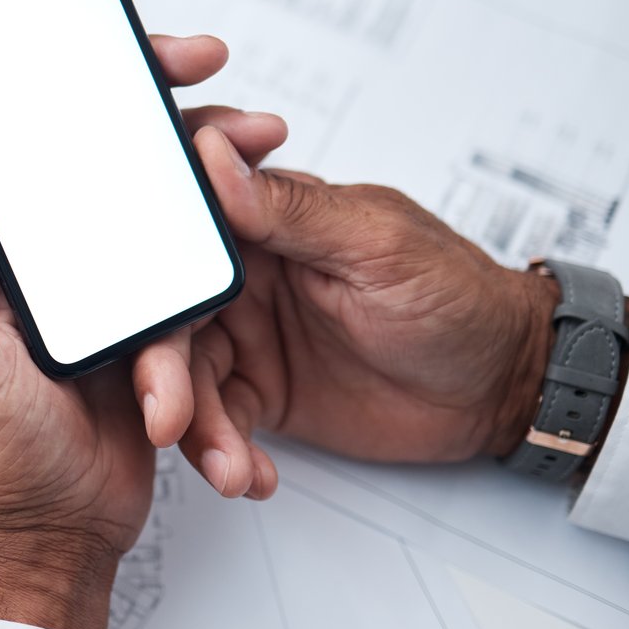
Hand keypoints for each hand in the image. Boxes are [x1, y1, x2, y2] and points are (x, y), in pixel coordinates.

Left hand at [0, 35, 285, 628]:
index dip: (91, 83)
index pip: (34, 141)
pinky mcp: (145, 336)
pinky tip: (234, 307)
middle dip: (183, 135)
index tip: (157, 55)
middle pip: (115, 167)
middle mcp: (44, 260)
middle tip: (242, 109)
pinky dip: (216, 313)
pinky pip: (191, 302)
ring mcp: (99, 296)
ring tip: (257, 186)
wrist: (49, 545)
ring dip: (213, 213)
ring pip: (164, 229)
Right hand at [134, 135, 558, 498]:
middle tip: (169, 416)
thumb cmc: (458, 297)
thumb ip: (291, 209)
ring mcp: (247, 335)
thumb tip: (215, 152)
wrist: (501, 386)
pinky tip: (248, 475)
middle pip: (167, 313)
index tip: (127, 300)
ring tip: (229, 468)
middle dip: (159, 369)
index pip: (179, 221)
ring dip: (194, 425)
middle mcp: (244, 274)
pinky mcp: (259, 392)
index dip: (140, 255)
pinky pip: (216, 421)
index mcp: (264, 219)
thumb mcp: (377, 244)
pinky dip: (223, 453)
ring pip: (182, 375)